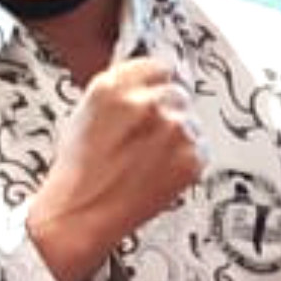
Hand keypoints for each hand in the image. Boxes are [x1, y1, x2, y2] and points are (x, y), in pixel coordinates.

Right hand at [25, 56, 204, 280]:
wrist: (81, 215)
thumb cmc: (80, 171)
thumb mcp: (86, 113)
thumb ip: (121, 89)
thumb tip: (148, 77)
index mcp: (115, 87)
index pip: (159, 65)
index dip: (157, 81)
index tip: (159, 89)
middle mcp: (148, 103)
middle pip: (178, 91)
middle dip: (168, 109)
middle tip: (148, 134)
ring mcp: (175, 129)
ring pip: (191, 119)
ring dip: (178, 133)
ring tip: (148, 156)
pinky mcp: (193, 156)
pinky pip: (200, 146)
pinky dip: (186, 156)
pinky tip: (159, 169)